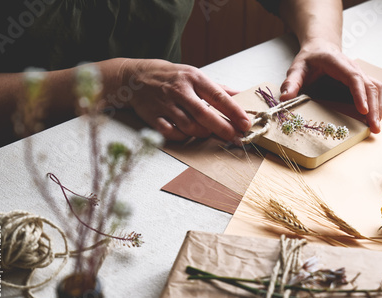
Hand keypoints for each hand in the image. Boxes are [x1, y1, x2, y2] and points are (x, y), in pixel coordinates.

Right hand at [119, 59, 249, 141]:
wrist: (135, 77)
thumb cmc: (171, 77)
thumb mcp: (194, 75)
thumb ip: (218, 88)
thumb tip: (242, 95)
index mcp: (193, 78)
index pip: (218, 96)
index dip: (234, 111)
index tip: (246, 123)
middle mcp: (179, 90)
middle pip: (204, 114)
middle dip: (222, 128)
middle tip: (235, 138)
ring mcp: (165, 104)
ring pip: (189, 126)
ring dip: (202, 133)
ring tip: (208, 132)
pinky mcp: (152, 116)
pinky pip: (171, 133)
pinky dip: (182, 137)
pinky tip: (187, 134)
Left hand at [279, 39, 381, 132]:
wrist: (320, 48)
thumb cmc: (309, 59)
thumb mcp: (296, 68)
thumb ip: (291, 82)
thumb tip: (285, 98)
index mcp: (338, 63)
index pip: (354, 78)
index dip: (360, 94)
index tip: (363, 110)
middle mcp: (354, 68)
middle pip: (370, 86)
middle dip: (374, 107)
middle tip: (374, 128)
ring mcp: (360, 74)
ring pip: (377, 88)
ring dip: (379, 107)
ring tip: (376, 126)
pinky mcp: (362, 81)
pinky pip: (376, 91)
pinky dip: (379, 104)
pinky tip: (375, 118)